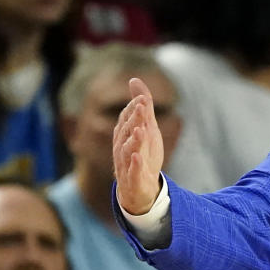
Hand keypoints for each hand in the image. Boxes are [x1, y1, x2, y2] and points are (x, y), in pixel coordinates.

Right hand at [113, 78, 164, 214]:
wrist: (138, 190)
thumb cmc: (142, 154)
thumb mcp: (146, 129)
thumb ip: (142, 107)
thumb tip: (134, 80)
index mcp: (125, 135)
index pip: (127, 119)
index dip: (134, 109)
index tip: (143, 98)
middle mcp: (123, 148)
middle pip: (127, 132)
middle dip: (134, 119)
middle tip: (142, 106)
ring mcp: (127, 164)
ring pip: (128, 151)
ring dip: (134, 140)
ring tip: (141, 130)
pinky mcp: (134, 180)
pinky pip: (133, 172)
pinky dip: (135, 164)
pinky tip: (138, 156)